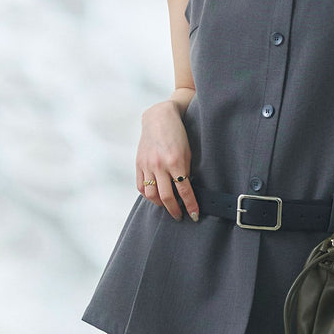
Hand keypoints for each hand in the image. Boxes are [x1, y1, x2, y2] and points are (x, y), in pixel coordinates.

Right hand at [135, 101, 198, 220]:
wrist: (159, 117)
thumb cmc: (178, 134)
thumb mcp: (187, 152)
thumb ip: (185, 171)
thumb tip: (185, 191)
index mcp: (175, 161)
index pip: (184, 191)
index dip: (190, 205)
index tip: (194, 215)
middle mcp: (159, 165)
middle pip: (166, 197)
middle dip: (174, 210)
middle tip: (180, 216)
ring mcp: (147, 165)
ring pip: (151, 195)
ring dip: (160, 205)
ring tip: (167, 206)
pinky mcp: (138, 164)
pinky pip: (141, 187)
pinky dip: (148, 195)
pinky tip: (155, 197)